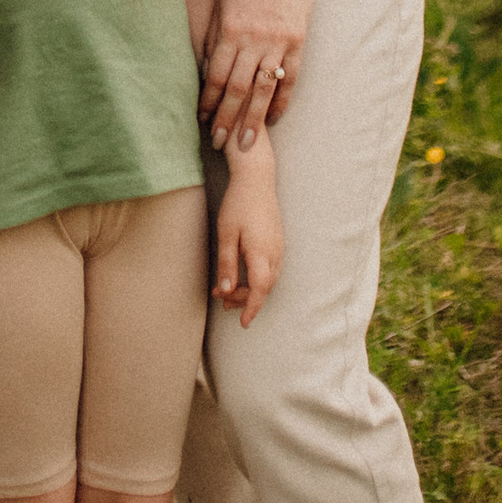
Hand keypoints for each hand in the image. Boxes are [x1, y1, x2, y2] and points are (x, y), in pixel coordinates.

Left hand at [199, 0, 317, 150]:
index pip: (217, 75)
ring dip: (253, 119)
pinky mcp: (299, 42)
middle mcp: (254, 39)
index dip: (208, 101)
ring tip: (246, 144)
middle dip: (227, 119)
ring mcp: (279, 42)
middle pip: (238, 89)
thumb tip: (206, 71)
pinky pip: (290, 79)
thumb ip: (214, 38)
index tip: (201, 121)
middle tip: (218, 143)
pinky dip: (282, 101)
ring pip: (264, 89)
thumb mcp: (223, 4)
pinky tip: (274, 119)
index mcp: (231, 29)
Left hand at [213, 140, 282, 319]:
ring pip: (269, 280)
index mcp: (261, 253)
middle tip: (222, 302)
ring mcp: (279, 247)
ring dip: (250, 289)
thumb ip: (227, 264)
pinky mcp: (277, 242)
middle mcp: (275, 253)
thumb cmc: (238, 204)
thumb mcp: (226, 234)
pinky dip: (257, 278)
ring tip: (227, 292)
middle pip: (264, 288)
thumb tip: (227, 291)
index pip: (259, 290)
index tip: (243, 323)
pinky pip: (271, 269)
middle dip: (245, 300)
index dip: (251, 308)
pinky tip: (242, 275)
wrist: (257, 179)